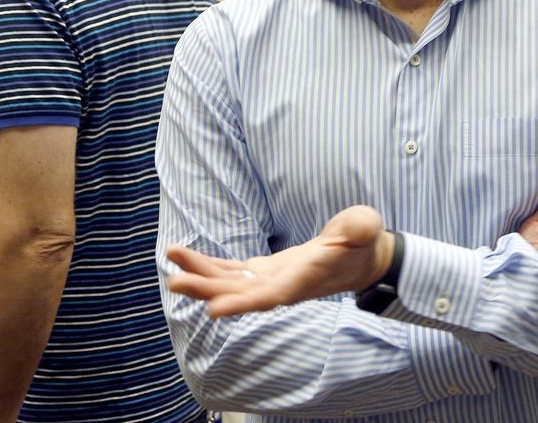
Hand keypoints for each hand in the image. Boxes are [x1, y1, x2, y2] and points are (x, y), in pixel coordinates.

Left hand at [166, 205, 393, 317]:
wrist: (360, 259)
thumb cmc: (363, 244)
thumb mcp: (366, 231)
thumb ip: (362, 229)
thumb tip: (361, 228)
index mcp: (304, 280)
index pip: (271, 297)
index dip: (243, 304)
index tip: (214, 310)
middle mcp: (282, 286)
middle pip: (240, 293)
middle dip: (207, 288)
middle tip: (175, 280)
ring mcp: (271, 280)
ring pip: (230, 282)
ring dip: (201, 273)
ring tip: (172, 256)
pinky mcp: (265, 270)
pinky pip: (232, 270)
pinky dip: (209, 265)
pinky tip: (185, 257)